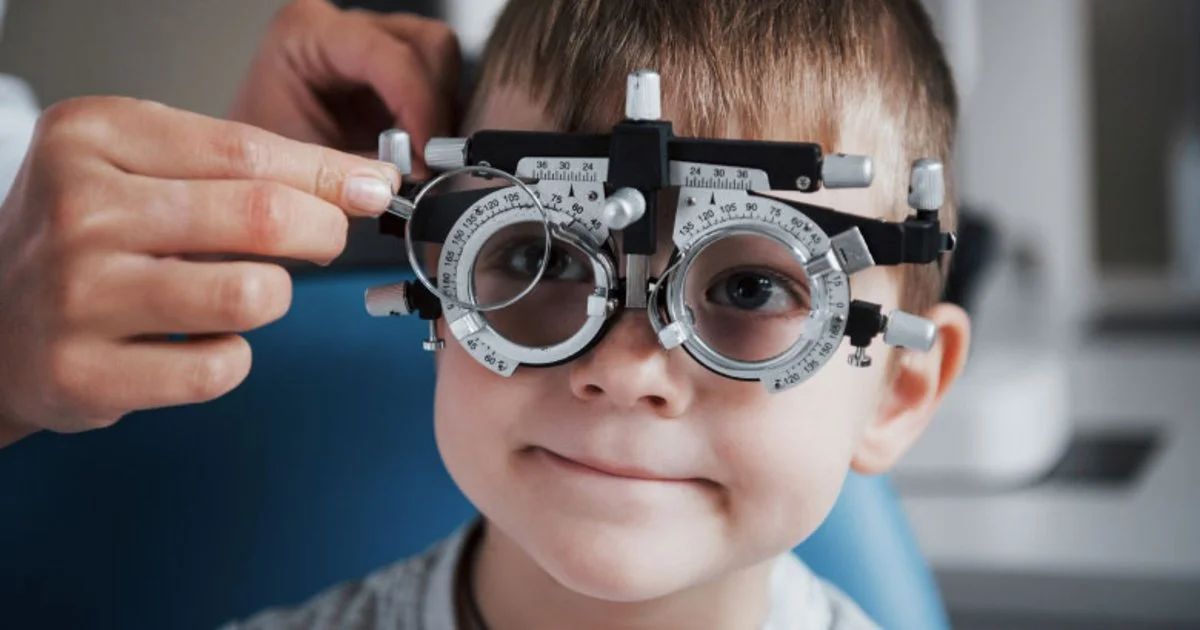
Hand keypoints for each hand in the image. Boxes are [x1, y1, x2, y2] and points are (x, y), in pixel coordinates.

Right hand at [0, 96, 401, 446]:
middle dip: (321, 231)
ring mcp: (78, 294)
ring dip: (274, 297)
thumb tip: (361, 180)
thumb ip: (245, 166)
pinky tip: (204, 341)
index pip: (246, 151)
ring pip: (249, 295)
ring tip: (248, 291)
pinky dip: (233, 357)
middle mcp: (79, 210)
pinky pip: (218, 369)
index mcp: (94, 139)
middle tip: (323, 239)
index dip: (327, 175)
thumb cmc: (85, 237)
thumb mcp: (143, 167)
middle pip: (260, 216)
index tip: (369, 187)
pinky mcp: (85, 372)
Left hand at [228, 0, 461, 174]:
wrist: (247, 168)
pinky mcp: (389, 72)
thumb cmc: (256, 160)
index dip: (420, 105)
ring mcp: (370, 45)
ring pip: (440, 60)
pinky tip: (419, 150)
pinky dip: (436, 119)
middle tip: (429, 157)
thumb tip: (417, 172)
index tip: (429, 153)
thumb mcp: (303, 166)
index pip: (389, 55)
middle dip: (436, 106)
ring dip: (441, 113)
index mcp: (308, 33)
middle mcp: (343, 29)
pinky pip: (436, 84)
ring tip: (421, 157)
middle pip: (427, 45)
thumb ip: (360, 168)